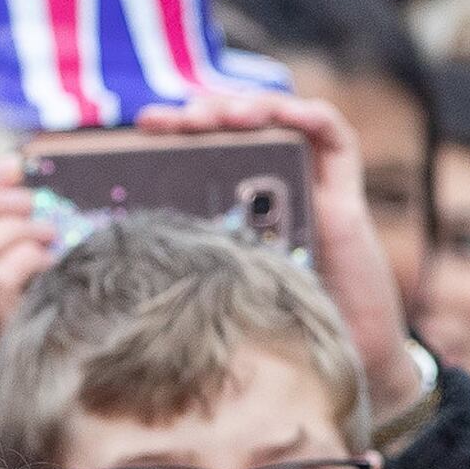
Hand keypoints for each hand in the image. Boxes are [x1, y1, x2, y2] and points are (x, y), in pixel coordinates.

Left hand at [130, 91, 418, 419]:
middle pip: (238, 131)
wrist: (346, 363)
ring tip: (216, 113)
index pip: (203, 155)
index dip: (173, 135)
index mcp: (236, 212)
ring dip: (248, 105)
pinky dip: (306, 115)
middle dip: (202, 113)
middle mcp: (274, 193)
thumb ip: (191, 268)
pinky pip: (332, 137)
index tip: (141, 127)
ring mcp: (311, 190)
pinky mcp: (346, 197)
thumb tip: (122, 262)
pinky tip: (277, 113)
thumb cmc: (279, 336)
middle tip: (170, 118)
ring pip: (281, 122)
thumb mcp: (220, 291)